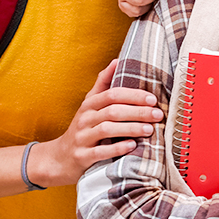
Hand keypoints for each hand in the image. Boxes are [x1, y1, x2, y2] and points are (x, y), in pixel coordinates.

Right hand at [27, 61, 160, 185]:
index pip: (112, 94)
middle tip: (157, 114)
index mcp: (89, 104)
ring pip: (107, 129)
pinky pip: (100, 151)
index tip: (153, 98)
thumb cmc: (84, 128)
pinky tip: (132, 145)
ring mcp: (82, 138)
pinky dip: (117, 148)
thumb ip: (103, 84)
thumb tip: (117, 60)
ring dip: (131, 128)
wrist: (60, 157)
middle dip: (137, 112)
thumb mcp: (90, 104)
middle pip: (112, 111)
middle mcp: (84, 119)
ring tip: (150, 129)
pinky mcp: (82, 156)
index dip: (133, 95)